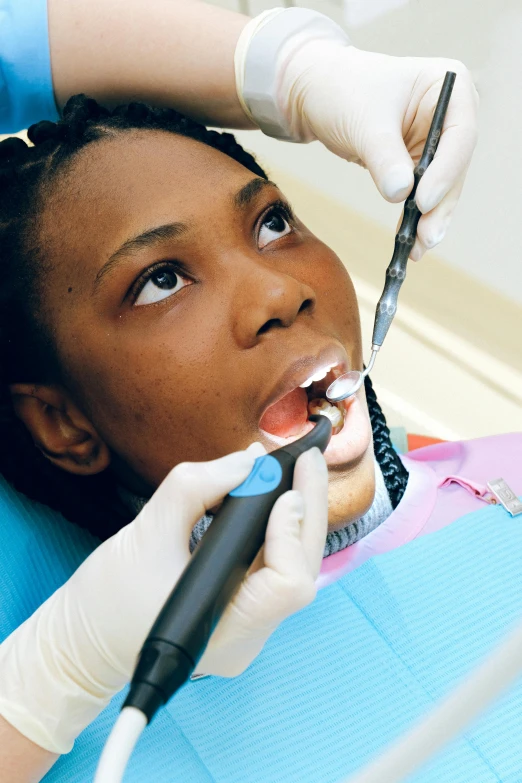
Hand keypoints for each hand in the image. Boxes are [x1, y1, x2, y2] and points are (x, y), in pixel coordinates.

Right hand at [0, 444, 327, 753]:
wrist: (82, 640)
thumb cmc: (106, 600)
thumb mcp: (146, 532)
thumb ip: (197, 487)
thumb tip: (248, 459)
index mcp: (227, 633)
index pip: (287, 582)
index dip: (289, 531)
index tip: (280, 488)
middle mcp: (247, 635)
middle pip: (300, 567)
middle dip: (308, 508)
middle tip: (308, 457)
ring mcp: (246, 625)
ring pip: (292, 564)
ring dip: (297, 514)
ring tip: (297, 469)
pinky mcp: (239, 609)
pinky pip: (272, 564)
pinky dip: (277, 527)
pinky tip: (276, 494)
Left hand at [281, 44, 478, 259]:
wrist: (316, 93)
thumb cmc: (342, 90)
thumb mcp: (364, 122)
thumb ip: (385, 157)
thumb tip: (401, 194)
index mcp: (448, 86)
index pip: (460, 135)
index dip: (446, 172)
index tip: (423, 201)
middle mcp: (450, 112)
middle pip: (455, 166)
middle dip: (440, 204)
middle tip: (427, 237)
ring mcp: (436, 139)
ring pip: (441, 186)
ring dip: (430, 218)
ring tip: (417, 248)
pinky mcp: (418, 161)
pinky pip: (422, 193)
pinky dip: (415, 216)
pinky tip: (409, 240)